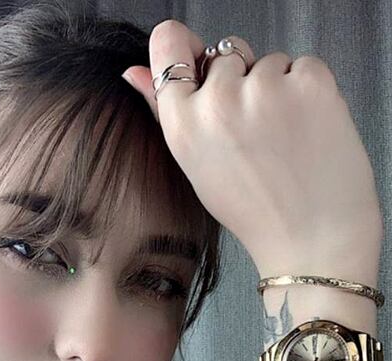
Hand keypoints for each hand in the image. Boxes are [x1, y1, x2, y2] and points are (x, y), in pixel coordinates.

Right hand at [121, 20, 382, 285]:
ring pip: (267, 61)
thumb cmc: (253, 208)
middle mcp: (217, 100)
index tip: (199, 62)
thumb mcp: (195, 165)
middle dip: (240, 80)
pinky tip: (306, 128)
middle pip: (224, 54)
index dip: (184, 48)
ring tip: (282, 136)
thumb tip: (133, 72)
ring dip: (276, 87)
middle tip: (253, 130)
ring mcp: (265, 87)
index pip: (168, 43)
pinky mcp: (309, 81)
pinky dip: (308, 89)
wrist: (311, 236)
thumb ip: (164, 111)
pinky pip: (304, 64)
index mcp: (183, 123)